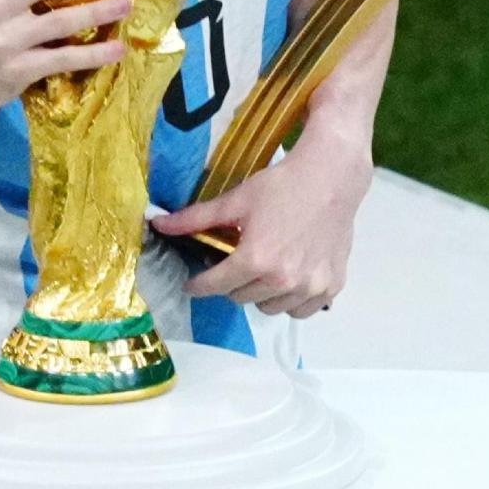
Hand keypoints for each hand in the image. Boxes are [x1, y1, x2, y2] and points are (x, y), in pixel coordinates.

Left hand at [152, 128, 371, 317]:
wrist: (330, 178)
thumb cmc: (281, 185)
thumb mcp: (235, 199)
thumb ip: (195, 218)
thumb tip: (157, 223)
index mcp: (256, 260)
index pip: (215, 286)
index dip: (199, 285)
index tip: (193, 283)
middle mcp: (283, 281)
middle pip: (241, 298)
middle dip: (231, 283)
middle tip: (233, 262)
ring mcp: (310, 288)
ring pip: (270, 308)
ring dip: (260, 294)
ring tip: (261, 269)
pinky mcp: (330, 287)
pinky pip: (300, 309)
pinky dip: (290, 300)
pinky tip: (288, 278)